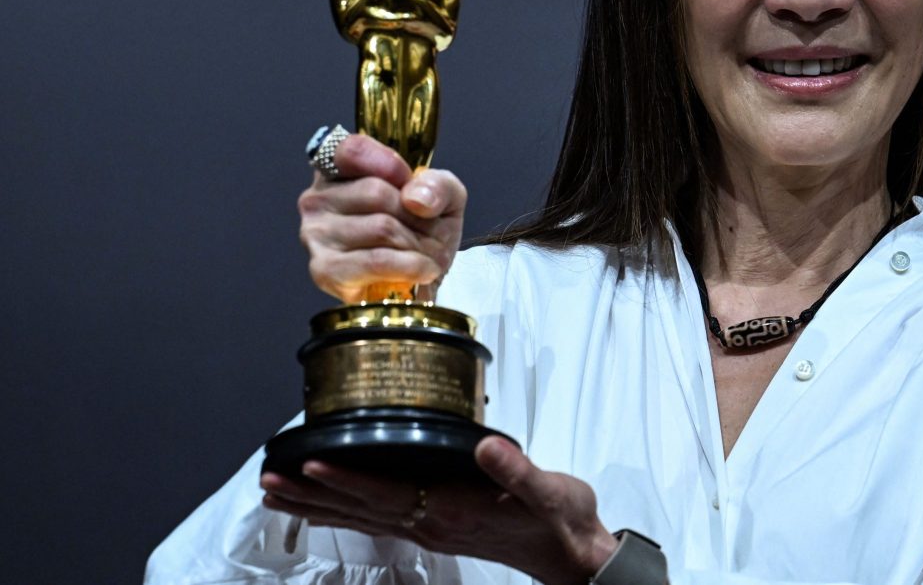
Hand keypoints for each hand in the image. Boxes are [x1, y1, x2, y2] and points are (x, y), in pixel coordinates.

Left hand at [260, 437, 617, 584]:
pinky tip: (330, 506)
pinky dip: (347, 511)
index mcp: (454, 510)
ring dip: (319, 503)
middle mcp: (434, 523)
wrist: (574, 557)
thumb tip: (485, 446)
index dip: (347, 479)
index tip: (309, 463)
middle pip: (361, 508)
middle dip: (312, 492)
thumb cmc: (561, 523)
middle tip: (268, 479)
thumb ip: (516, 469)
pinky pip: (380, 519)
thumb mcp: (549, 492)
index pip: (387, 494)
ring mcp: (432, 529)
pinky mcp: (437, 527)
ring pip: (363, 516)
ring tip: (278, 492)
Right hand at [298, 132, 465, 302]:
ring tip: (428, 253)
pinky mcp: (325, 270)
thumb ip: (438, 184)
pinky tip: (423, 270)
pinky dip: (411, 266)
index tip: (409, 181)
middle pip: (376, 192)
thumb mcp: (444, 196)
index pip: (351, 150)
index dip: (388, 163)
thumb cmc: (421, 231)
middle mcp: (318, 198)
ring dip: (419, 244)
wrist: (418, 281)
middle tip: (431, 232)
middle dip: (417, 217)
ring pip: (381, 227)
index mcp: (340, 169)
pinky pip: (377, 261)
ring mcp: (316, 234)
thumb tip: (416, 198)